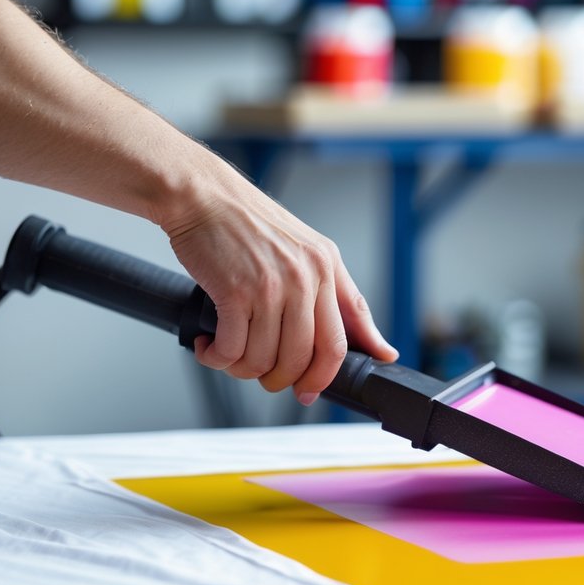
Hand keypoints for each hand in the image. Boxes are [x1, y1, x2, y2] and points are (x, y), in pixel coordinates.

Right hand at [164, 178, 396, 405]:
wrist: (203, 195)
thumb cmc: (249, 223)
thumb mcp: (310, 250)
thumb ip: (343, 297)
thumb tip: (381, 347)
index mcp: (327, 267)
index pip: (342, 340)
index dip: (328, 374)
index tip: (313, 389)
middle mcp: (304, 278)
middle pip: (305, 359)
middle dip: (282, 380)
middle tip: (265, 378)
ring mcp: (271, 286)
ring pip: (265, 360)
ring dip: (243, 369)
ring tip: (230, 356)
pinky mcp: (235, 292)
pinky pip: (232, 349)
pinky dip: (217, 358)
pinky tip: (210, 346)